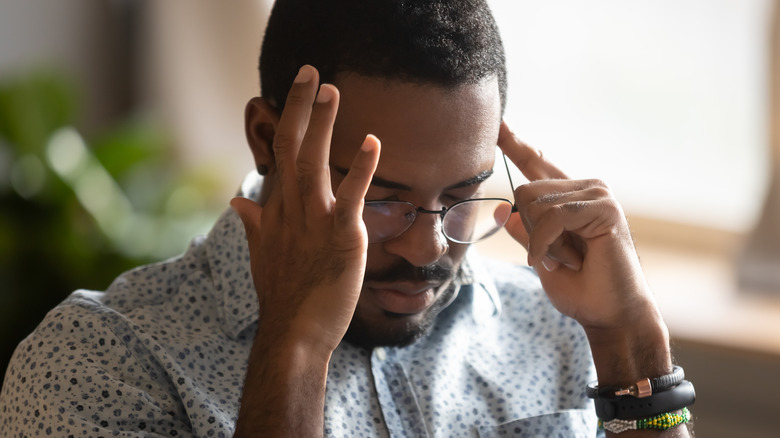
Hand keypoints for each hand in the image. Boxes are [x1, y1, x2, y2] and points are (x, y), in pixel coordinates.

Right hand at [231, 65, 379, 358]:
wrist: (293, 333)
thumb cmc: (283, 296)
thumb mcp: (262, 254)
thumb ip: (253, 224)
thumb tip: (237, 201)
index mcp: (276, 211)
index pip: (280, 156)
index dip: (289, 122)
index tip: (298, 94)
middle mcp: (290, 209)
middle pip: (291, 148)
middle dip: (300, 108)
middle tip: (311, 72)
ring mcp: (313, 221)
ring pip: (313, 163)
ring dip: (322, 125)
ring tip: (331, 90)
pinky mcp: (340, 237)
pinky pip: (349, 197)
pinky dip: (361, 168)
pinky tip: (373, 142)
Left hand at [497, 120, 655, 331]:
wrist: (612, 315)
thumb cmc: (580, 289)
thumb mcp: (541, 257)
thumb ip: (525, 231)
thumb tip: (504, 209)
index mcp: (569, 197)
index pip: (537, 164)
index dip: (516, 145)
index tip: (498, 125)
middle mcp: (585, 187)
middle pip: (524, 190)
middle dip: (530, 232)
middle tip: (557, 257)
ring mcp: (598, 193)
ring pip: (535, 204)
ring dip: (542, 243)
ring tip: (570, 260)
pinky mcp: (605, 207)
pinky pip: (553, 217)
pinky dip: (546, 245)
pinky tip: (562, 262)